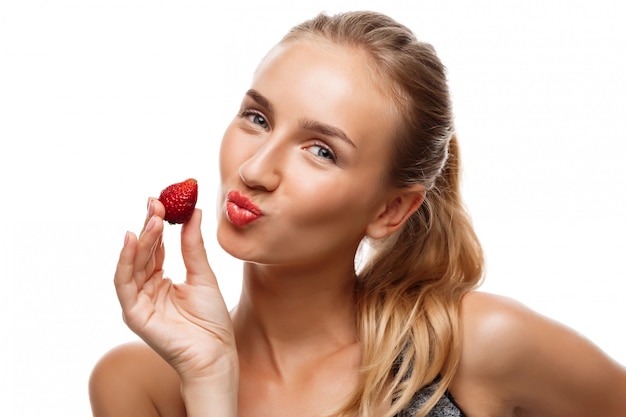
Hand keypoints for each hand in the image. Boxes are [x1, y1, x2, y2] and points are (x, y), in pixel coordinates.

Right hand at [114, 198, 237, 382]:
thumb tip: (195, 212)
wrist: (216, 353)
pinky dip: (126, 261)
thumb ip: (193, 245)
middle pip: (141, 252)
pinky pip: (125, 283)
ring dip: (141, 239)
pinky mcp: (134, 314)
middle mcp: (146, 289)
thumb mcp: (203, 275)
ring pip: (132, 264)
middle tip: (156, 202)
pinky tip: (133, 239)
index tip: (164, 201)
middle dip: (148, 226)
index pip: (155, 248)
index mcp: (161, 281)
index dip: (157, 225)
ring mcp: (138, 302)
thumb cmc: (212, 320)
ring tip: (153, 217)